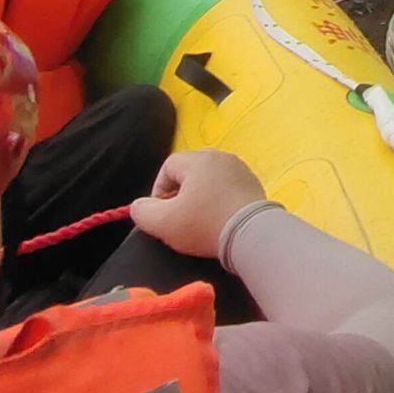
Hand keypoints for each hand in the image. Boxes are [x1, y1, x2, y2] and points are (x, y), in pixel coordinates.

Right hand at [129, 149, 267, 257]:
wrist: (252, 235)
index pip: (168, 167)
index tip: (161, 214)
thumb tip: (139, 206)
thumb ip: (143, 212)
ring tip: (199, 221)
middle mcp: (221, 157)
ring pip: (210, 180)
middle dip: (180, 194)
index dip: (158, 191)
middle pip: (190, 172)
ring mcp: (241, 169)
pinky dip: (219, 202)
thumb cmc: (205, 225)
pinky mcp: (254, 184)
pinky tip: (219, 220)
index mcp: (199, 159)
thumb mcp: (163, 223)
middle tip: (179, 218)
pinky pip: (228, 189)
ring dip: (200, 198)